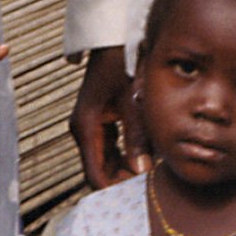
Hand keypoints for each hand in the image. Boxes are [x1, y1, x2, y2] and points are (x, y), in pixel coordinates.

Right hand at [70, 47, 148, 189]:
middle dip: (122, 183)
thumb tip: (142, 171)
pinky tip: (147, 158)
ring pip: (105, 162)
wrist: (112, 40)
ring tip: (152, 176)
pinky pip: (110, 148)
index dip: (115, 190)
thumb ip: (137, 136)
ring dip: (125, 171)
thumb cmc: (121, 64)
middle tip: (151, 188)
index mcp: (85, 127)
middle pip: (99, 172)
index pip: (95, 176)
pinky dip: (126, 157)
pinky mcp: (98, 122)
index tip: (139, 195)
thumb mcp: (132, 100)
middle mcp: (83, 130)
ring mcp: (90, 127)